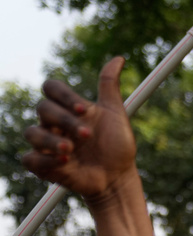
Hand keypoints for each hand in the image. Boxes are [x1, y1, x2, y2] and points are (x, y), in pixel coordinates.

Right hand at [21, 57, 136, 201]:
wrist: (119, 177)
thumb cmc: (117, 146)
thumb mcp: (116, 114)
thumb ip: (110, 87)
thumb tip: (118, 58)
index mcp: (69, 108)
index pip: (52, 89)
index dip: (65, 96)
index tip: (85, 109)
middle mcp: (55, 123)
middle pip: (42, 109)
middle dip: (64, 120)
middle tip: (87, 135)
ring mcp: (47, 144)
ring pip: (31, 133)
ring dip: (50, 140)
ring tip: (71, 150)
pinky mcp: (43, 165)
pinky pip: (30, 159)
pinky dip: (45, 161)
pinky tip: (64, 163)